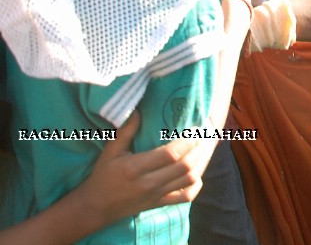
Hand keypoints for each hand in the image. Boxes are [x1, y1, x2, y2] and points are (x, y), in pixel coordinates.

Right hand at [81, 113, 209, 223]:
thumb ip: (125, 131)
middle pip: (185, 166)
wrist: (95, 208)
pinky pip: (185, 197)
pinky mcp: (160, 204)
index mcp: (135, 168)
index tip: (196, 126)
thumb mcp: (110, 151)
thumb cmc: (102, 175)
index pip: (170, 154)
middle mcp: (149, 183)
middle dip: (201, 147)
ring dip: (203, 162)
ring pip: (189, 180)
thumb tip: (138, 109)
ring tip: (208, 145)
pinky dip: (196, 184)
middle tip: (208, 132)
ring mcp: (156, 196)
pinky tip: (199, 172)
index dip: (188, 141)